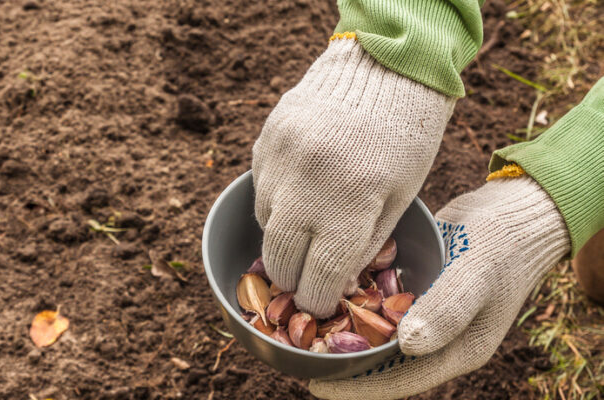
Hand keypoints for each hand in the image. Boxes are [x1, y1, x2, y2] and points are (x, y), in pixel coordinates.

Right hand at [253, 37, 454, 315]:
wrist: (382, 69)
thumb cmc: (405, 141)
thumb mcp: (400, 198)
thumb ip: (365, 244)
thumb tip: (333, 283)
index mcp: (352, 203)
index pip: (318, 276)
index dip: (316, 300)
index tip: (319, 304)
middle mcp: (308, 184)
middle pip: (279, 258)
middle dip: (291, 277)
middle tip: (304, 278)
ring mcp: (281, 160)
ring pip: (265, 224)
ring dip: (283, 235)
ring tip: (307, 225)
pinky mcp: (265, 142)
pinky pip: (260, 189)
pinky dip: (275, 201)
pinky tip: (300, 190)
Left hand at [309, 176, 569, 398]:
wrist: (518, 210)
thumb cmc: (503, 244)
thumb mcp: (476, 275)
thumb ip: (446, 310)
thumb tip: (408, 346)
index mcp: (455, 351)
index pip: (397, 382)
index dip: (355, 387)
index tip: (313, 384)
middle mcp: (436, 339)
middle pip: (379, 363)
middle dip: (338, 361)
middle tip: (293, 353)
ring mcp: (424, 315)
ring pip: (374, 335)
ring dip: (340, 331)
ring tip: (295, 326)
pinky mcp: (414, 291)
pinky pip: (377, 305)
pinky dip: (351, 302)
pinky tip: (319, 290)